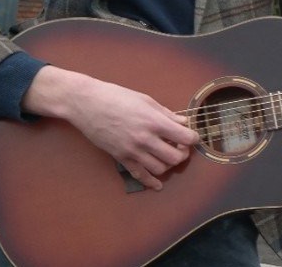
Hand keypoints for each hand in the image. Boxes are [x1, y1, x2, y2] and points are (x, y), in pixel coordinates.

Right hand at [23, 66, 198, 190]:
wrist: (89, 104)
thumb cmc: (118, 97)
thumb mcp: (147, 100)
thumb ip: (167, 114)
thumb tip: (184, 123)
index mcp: (155, 122)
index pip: (185, 137)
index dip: (193, 138)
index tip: (192, 136)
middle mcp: (146, 139)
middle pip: (175, 157)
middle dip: (183, 153)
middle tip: (180, 146)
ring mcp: (132, 151)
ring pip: (160, 168)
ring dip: (168, 164)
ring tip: (167, 155)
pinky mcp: (121, 158)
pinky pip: (139, 175)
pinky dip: (151, 182)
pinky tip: (157, 185)